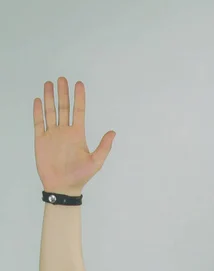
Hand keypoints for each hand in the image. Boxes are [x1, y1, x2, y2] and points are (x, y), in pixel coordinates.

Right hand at [34, 77, 114, 196]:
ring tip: (50, 84)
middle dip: (63, 93)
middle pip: (63, 108)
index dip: (79, 98)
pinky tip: (39, 100)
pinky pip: (38, 123)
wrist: (63, 187)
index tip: (79, 84)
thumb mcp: (96, 162)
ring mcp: (52, 135)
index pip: (78, 111)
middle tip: (62, 79)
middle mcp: (65, 132)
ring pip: (50, 112)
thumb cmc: (80, 176)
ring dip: (50, 98)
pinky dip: (38, 111)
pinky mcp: (41, 140)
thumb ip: (104, 147)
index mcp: (78, 135)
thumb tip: (113, 132)